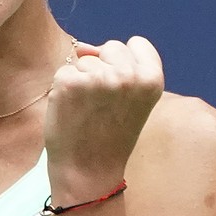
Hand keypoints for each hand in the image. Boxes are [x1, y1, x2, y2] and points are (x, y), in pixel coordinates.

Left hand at [44, 36, 163, 182]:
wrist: (89, 172)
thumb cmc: (110, 136)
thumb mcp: (133, 100)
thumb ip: (121, 67)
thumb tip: (83, 47)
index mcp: (152, 79)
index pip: (136, 44)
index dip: (125, 63)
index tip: (122, 92)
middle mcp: (128, 75)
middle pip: (110, 47)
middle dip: (103, 68)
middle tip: (104, 104)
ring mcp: (99, 77)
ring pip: (84, 59)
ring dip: (82, 79)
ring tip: (88, 110)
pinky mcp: (70, 83)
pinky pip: (64, 71)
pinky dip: (64, 88)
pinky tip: (72, 111)